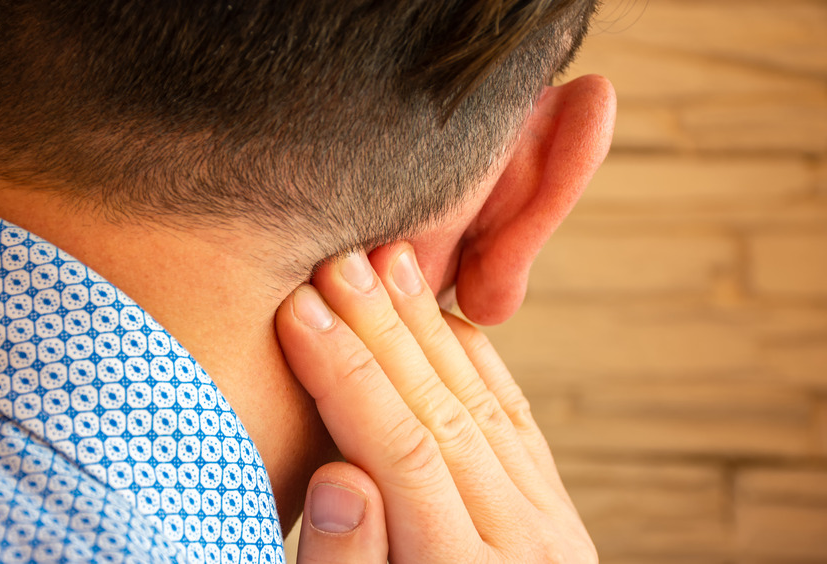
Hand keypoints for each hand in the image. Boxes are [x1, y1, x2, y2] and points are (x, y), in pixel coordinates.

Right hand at [277, 243, 594, 562]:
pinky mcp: (554, 514)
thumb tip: (339, 477)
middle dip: (384, 330)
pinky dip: (476, 362)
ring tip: (387, 263)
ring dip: (428, 327)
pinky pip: (515, 420)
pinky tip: (442, 316)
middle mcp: (524, 546)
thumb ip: (350, 563)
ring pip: (482, 404)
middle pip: (445, 413)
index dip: (347, 376)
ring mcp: (549, 527)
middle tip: (339, 262)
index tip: (300, 311)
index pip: (402, 452)